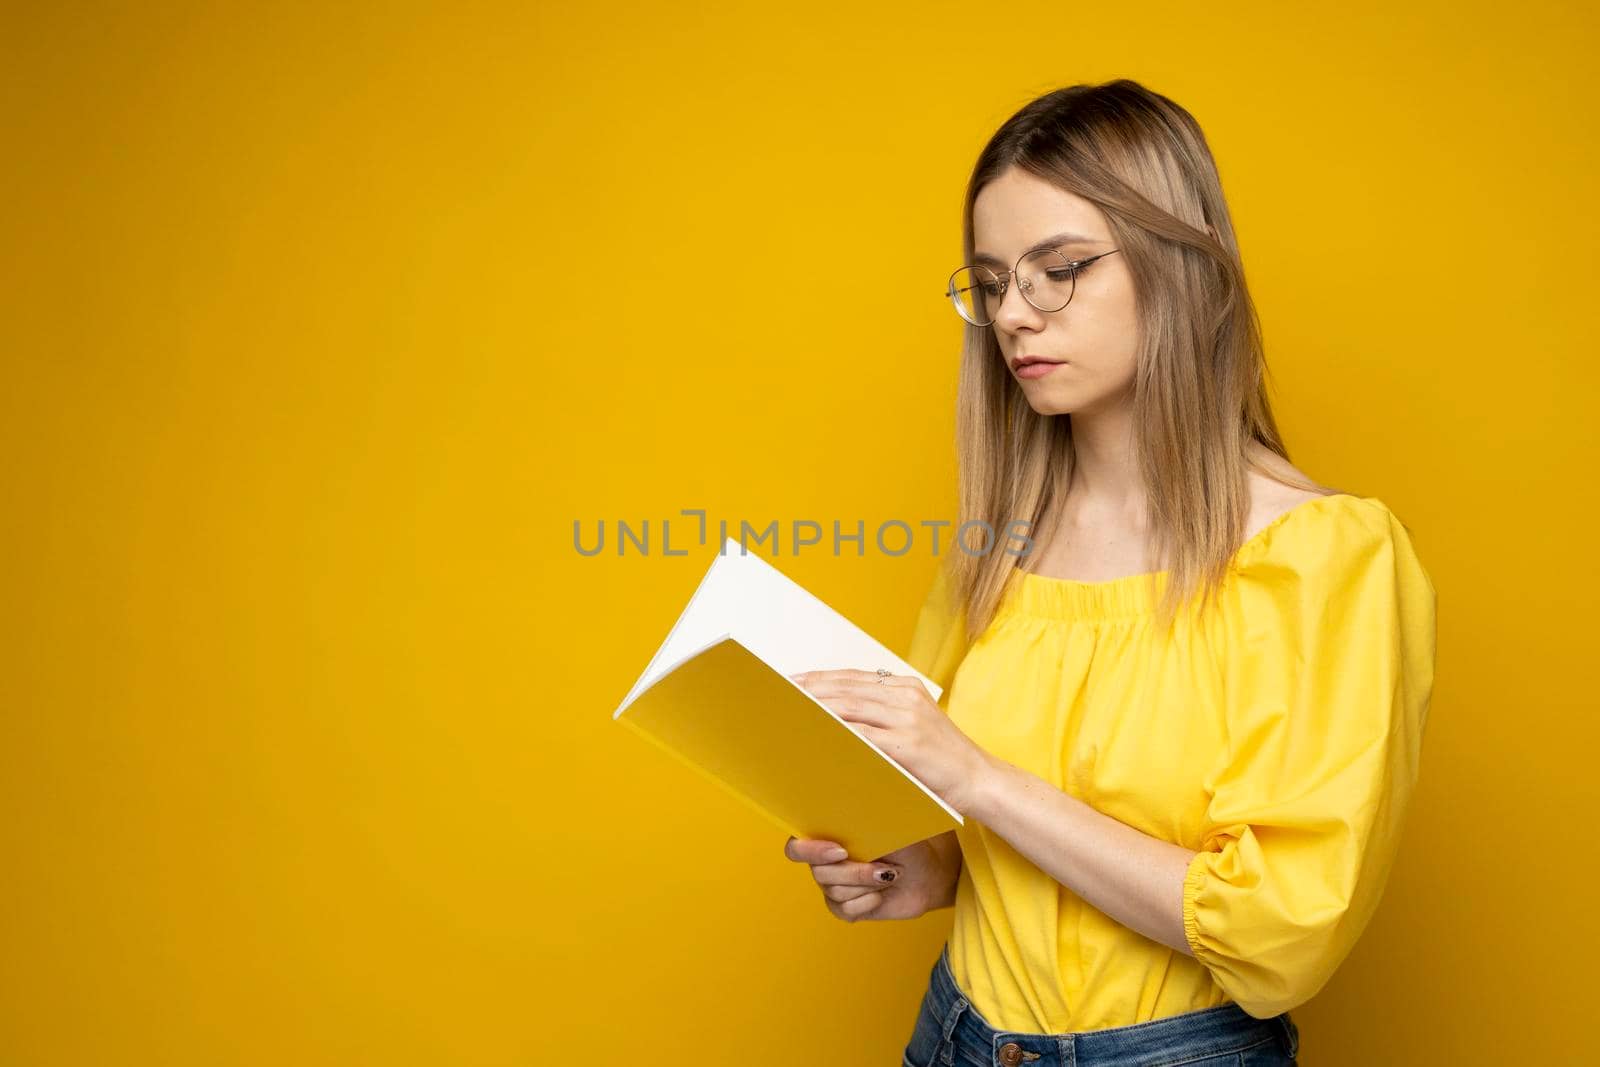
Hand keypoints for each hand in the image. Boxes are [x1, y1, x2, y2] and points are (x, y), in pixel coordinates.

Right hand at [782, 835, 948, 921]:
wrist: (926, 872)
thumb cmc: (905, 842)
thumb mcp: (887, 826)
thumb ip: (864, 820)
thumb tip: (853, 807)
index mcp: (826, 837)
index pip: (796, 847)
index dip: (811, 851)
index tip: (841, 851)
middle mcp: (824, 863)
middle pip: (820, 874)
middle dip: (856, 872)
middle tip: (884, 868)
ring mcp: (833, 887)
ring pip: (835, 892)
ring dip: (867, 885)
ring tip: (890, 875)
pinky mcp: (846, 909)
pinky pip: (846, 910)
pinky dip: (868, 902)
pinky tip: (882, 894)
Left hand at [789, 669, 991, 816]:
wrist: (979, 780)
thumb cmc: (941, 761)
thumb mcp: (913, 727)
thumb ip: (880, 716)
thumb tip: (835, 716)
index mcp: (906, 687)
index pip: (850, 677)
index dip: (816, 678)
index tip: (787, 682)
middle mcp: (906, 696)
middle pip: (844, 687)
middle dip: (807, 690)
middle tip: (776, 694)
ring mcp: (907, 718)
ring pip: (848, 706)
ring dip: (814, 708)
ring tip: (787, 712)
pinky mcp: (907, 743)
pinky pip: (861, 734)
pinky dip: (834, 733)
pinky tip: (814, 736)